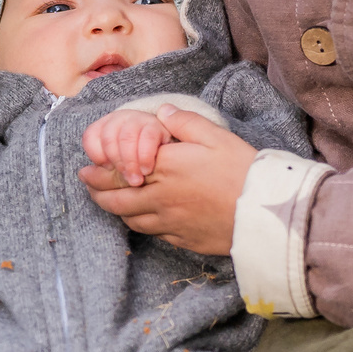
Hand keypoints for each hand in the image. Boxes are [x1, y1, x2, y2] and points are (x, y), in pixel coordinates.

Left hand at [79, 108, 252, 255]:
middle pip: (117, 198)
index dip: (99, 170)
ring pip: (130, 218)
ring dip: (113, 210)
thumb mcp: (215, 135)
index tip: (88, 167)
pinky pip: (151, 233)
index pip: (120, 170)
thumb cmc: (242, 170)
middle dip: (97, 191)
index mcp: (166, 167)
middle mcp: (161, 196)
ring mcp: (170, 221)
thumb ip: (185, 123)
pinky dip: (138, 225)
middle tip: (88, 185)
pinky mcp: (183, 239)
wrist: (264, 212)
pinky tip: (138, 220)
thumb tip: (162, 112)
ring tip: (107, 202)